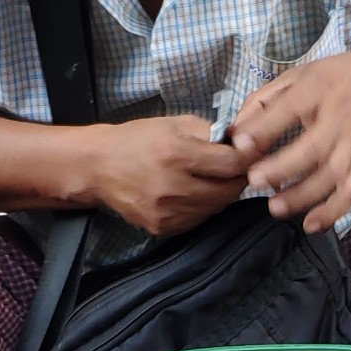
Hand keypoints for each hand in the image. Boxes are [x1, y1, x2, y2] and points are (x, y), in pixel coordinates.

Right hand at [91, 115, 247, 237]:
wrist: (98, 167)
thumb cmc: (138, 139)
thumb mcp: (174, 123)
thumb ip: (209, 132)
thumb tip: (240, 143)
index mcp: (176, 154)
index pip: (231, 163)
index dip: (248, 157)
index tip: (252, 151)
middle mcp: (173, 187)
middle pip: (228, 190)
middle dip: (239, 177)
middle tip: (238, 167)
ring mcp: (167, 212)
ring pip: (216, 208)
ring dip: (223, 194)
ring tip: (217, 179)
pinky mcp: (163, 228)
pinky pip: (198, 220)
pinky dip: (205, 207)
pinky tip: (197, 193)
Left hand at [228, 46, 350, 234]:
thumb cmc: (342, 77)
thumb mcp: (301, 75)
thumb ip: (264, 100)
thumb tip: (236, 132)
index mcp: (317, 90)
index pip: (288, 109)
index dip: (263, 128)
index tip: (240, 144)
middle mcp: (337, 121)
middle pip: (309, 150)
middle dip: (280, 168)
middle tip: (254, 180)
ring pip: (328, 178)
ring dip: (301, 196)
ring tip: (275, 207)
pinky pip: (349, 194)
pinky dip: (332, 212)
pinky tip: (310, 224)